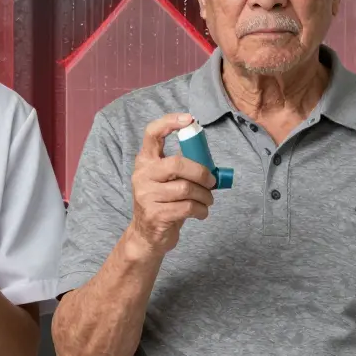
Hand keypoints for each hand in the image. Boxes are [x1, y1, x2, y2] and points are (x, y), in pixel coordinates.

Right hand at [126, 113, 215, 257]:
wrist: (147, 235)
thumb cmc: (164, 202)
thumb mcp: (167, 180)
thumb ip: (182, 168)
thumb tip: (213, 166)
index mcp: (145, 161)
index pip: (152, 133)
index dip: (170, 122)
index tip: (189, 119)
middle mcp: (142, 175)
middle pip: (177, 163)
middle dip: (201, 172)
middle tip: (212, 182)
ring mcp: (145, 195)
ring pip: (186, 188)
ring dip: (204, 196)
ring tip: (207, 200)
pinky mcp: (154, 214)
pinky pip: (187, 207)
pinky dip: (201, 210)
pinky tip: (201, 212)